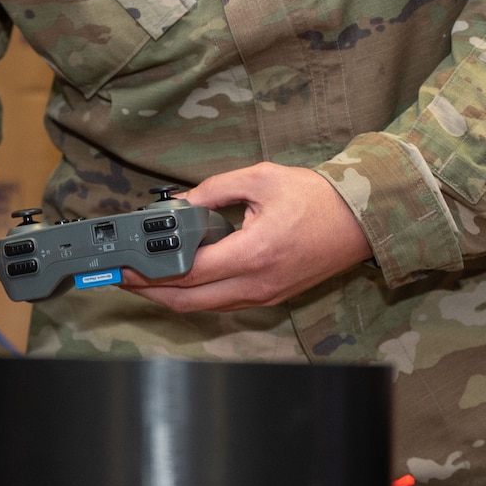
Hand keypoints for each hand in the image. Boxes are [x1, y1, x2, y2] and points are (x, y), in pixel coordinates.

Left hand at [125, 162, 372, 313]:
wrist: (363, 221)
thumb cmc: (317, 197)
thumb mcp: (261, 178)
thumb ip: (213, 189)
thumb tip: (178, 202)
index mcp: (253, 253)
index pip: (188, 271)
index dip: (150, 271)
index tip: (124, 264)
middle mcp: (257, 283)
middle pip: (189, 301)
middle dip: (150, 292)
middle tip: (122, 277)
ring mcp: (265, 295)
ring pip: (206, 307)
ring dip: (171, 297)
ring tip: (143, 279)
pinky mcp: (271, 296)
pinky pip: (224, 304)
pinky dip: (197, 296)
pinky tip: (180, 281)